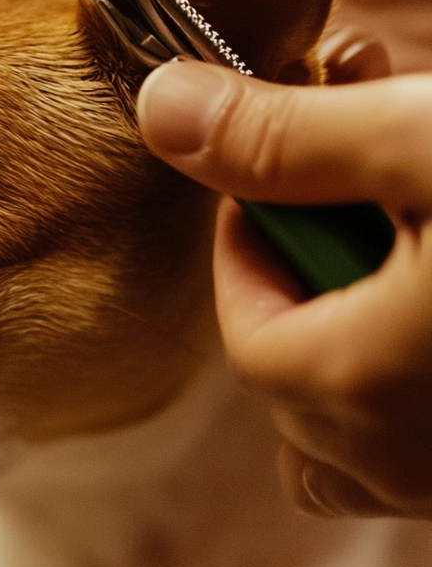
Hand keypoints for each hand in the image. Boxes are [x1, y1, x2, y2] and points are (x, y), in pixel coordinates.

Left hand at [138, 53, 431, 518]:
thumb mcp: (425, 148)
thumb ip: (287, 139)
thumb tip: (161, 107)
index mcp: (353, 381)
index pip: (243, 327)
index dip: (253, 246)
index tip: (280, 189)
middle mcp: (399, 459)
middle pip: (292, 376)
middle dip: (303, 285)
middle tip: (353, 202)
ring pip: (350, 433)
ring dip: (353, 346)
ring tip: (398, 249)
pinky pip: (410, 454)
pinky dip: (404, 390)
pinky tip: (422, 293)